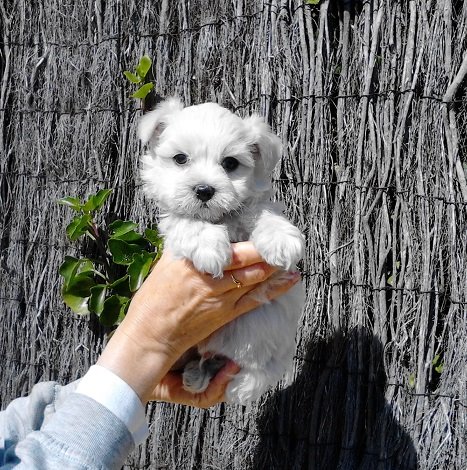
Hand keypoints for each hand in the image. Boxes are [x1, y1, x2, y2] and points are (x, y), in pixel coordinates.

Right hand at [97, 242, 300, 404]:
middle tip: (282, 239)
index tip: (260, 227)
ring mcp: (219, 296)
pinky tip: (289, 279)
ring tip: (289, 255)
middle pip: (245, 257)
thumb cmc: (153, 301)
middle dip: (266, 248)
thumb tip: (203, 234)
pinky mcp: (225, 314)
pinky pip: (255, 299)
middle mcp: (207, 275)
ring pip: (254, 276)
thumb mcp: (164, 265)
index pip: (226, 243)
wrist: (150, 336)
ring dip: (274, 265)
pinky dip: (274, 288)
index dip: (246, 235)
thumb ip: (185, 249)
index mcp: (191, 260)